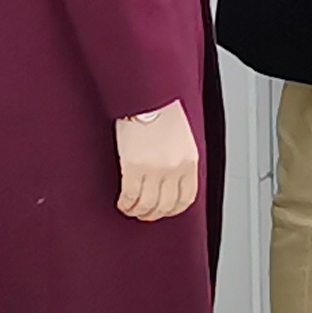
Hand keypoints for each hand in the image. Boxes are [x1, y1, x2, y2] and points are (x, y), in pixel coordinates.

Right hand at [114, 101, 201, 221]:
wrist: (146, 97)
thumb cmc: (162, 111)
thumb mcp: (181, 137)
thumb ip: (179, 158)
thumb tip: (172, 178)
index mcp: (188, 161)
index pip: (185, 198)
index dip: (173, 209)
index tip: (165, 211)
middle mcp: (173, 169)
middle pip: (165, 205)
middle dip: (154, 214)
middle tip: (145, 214)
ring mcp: (154, 170)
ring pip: (147, 204)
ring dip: (138, 211)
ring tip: (131, 210)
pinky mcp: (134, 166)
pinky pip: (130, 195)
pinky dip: (126, 203)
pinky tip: (122, 202)